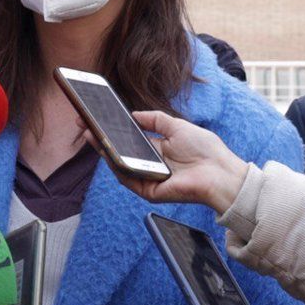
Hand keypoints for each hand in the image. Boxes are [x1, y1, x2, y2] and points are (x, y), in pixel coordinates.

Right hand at [80, 110, 248, 212]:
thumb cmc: (205, 149)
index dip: (112, 130)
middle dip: (100, 138)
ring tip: (90, 134)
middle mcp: (150, 165)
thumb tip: (133, 114)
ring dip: (103, 150)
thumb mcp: (176, 126)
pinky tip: (106, 151)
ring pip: (119, 165)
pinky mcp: (149, 191)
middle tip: (84, 124)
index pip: (129, 140)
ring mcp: (148, 178)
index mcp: (157, 151)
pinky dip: (115, 165)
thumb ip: (154, 119)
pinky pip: (127, 178)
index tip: (96, 117)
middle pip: (120, 152)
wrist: (220, 172)